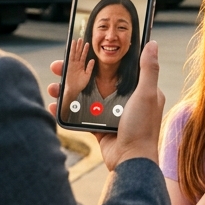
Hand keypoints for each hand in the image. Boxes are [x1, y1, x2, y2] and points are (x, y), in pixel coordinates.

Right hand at [51, 42, 163, 169]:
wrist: (131, 161)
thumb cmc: (142, 127)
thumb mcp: (147, 94)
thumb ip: (148, 69)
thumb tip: (152, 43)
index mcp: (138, 90)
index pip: (116, 68)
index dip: (97, 59)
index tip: (81, 51)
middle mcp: (125, 100)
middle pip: (96, 80)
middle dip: (75, 73)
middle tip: (57, 67)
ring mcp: (111, 114)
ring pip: (85, 96)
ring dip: (67, 91)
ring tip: (52, 87)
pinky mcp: (100, 127)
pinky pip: (81, 115)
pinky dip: (67, 110)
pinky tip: (54, 106)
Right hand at [65, 37, 94, 92]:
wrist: (73, 91)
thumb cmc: (80, 84)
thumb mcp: (87, 75)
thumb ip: (89, 68)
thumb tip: (92, 60)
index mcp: (81, 65)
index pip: (82, 55)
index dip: (84, 49)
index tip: (86, 43)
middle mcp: (75, 64)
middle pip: (77, 52)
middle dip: (79, 46)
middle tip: (80, 38)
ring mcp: (71, 65)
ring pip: (73, 54)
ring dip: (75, 47)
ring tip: (76, 40)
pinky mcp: (67, 68)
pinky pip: (69, 60)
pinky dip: (70, 54)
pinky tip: (73, 49)